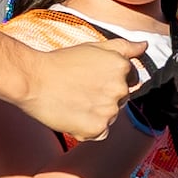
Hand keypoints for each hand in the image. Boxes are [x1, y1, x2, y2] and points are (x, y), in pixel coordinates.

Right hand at [13, 31, 141, 142]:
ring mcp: (109, 111)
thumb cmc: (60, 62)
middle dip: (105, 96)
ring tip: (74, 101)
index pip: (130, 79)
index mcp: (121, 67)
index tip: (92, 79)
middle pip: (121, 99)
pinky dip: (89, 129)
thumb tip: (145, 45)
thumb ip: (123, 47)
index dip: (110, 79)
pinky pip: (100, 133)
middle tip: (80, 90)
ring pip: (110, 116)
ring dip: (97, 113)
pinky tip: (73, 115)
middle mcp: (120, 89)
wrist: (33, 80)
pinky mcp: (97, 129)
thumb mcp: (94, 47)